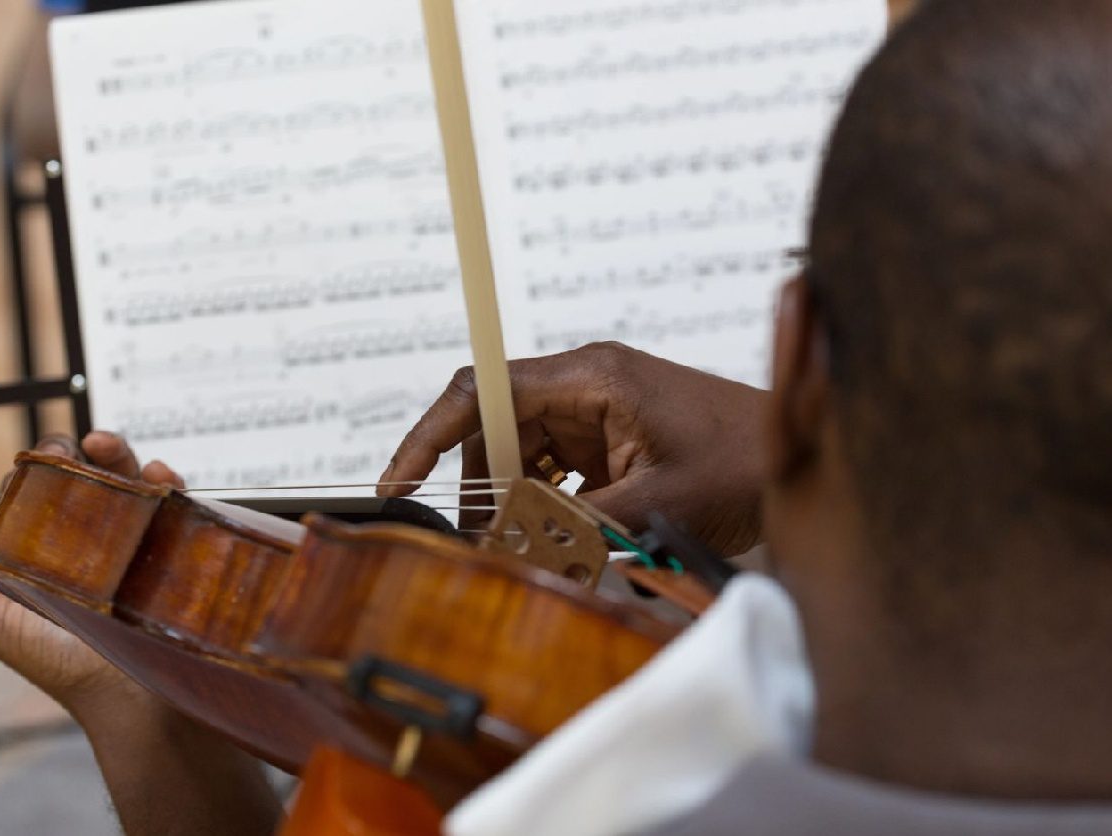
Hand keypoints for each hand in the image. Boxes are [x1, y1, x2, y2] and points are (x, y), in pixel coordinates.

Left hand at [0, 431, 182, 711]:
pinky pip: (173, 505)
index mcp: (50, 560)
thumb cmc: (66, 669)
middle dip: (81, 453)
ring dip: (121, 454)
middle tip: (76, 445)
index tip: (39, 462)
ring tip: (108, 444)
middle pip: (89, 482)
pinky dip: (166, 481)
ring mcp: (138, 548)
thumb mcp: (1, 619)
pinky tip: (158, 476)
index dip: (39, 473)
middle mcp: (95, 549)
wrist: (137, 703)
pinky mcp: (175, 550)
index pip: (43, 499)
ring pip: (130, 484)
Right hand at [380, 342, 766, 554]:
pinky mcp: (610, 436)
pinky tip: (555, 535)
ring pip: (522, 450)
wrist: (798, 454)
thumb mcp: (656, 500)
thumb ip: (578, 523)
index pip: (484, 391)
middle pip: (496, 426)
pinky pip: (555, 465)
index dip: (430, 432)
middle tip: (478, 541)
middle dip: (480, 483)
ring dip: (515, 498)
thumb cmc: (743, 462)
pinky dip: (546, 501)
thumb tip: (510, 549)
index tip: (399, 479)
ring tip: (520, 546)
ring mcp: (597, 410)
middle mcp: (585, 384)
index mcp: (591, 377)